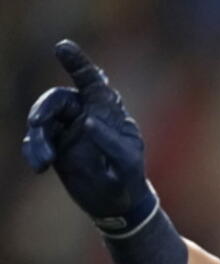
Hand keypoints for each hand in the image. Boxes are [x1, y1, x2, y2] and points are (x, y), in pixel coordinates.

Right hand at [22, 39, 156, 234]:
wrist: (117, 204)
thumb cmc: (129, 178)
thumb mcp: (126, 162)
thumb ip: (110, 141)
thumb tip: (86, 121)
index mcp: (107, 111)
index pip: (92, 81)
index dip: (77, 63)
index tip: (62, 47)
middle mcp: (84, 114)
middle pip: (57, 99)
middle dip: (44, 109)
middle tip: (36, 123)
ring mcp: (67, 130)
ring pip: (43, 120)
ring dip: (38, 137)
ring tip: (45, 159)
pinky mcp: (55, 146)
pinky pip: (36, 141)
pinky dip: (33, 151)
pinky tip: (39, 166)